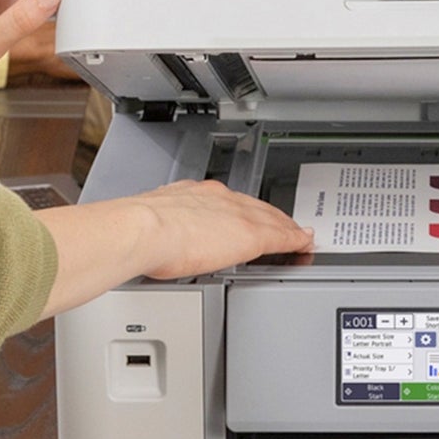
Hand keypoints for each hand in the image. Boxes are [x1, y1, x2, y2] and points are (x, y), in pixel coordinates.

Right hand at [41, 180, 312, 316]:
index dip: (242, 211)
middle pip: (255, 207)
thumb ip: (151, 226)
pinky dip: (295, 239)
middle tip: (285, 226)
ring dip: (286, 227)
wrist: (142, 229)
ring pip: (272, 218)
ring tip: (298, 236)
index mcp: (194, 194)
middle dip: (271, 216)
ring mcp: (237, 215)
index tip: (249, 217)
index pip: (228, 201)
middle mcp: (219, 199)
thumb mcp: (147, 220)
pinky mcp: (250, 234)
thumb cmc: (135, 228)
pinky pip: (282, 235)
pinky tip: (304, 244)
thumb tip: (135, 237)